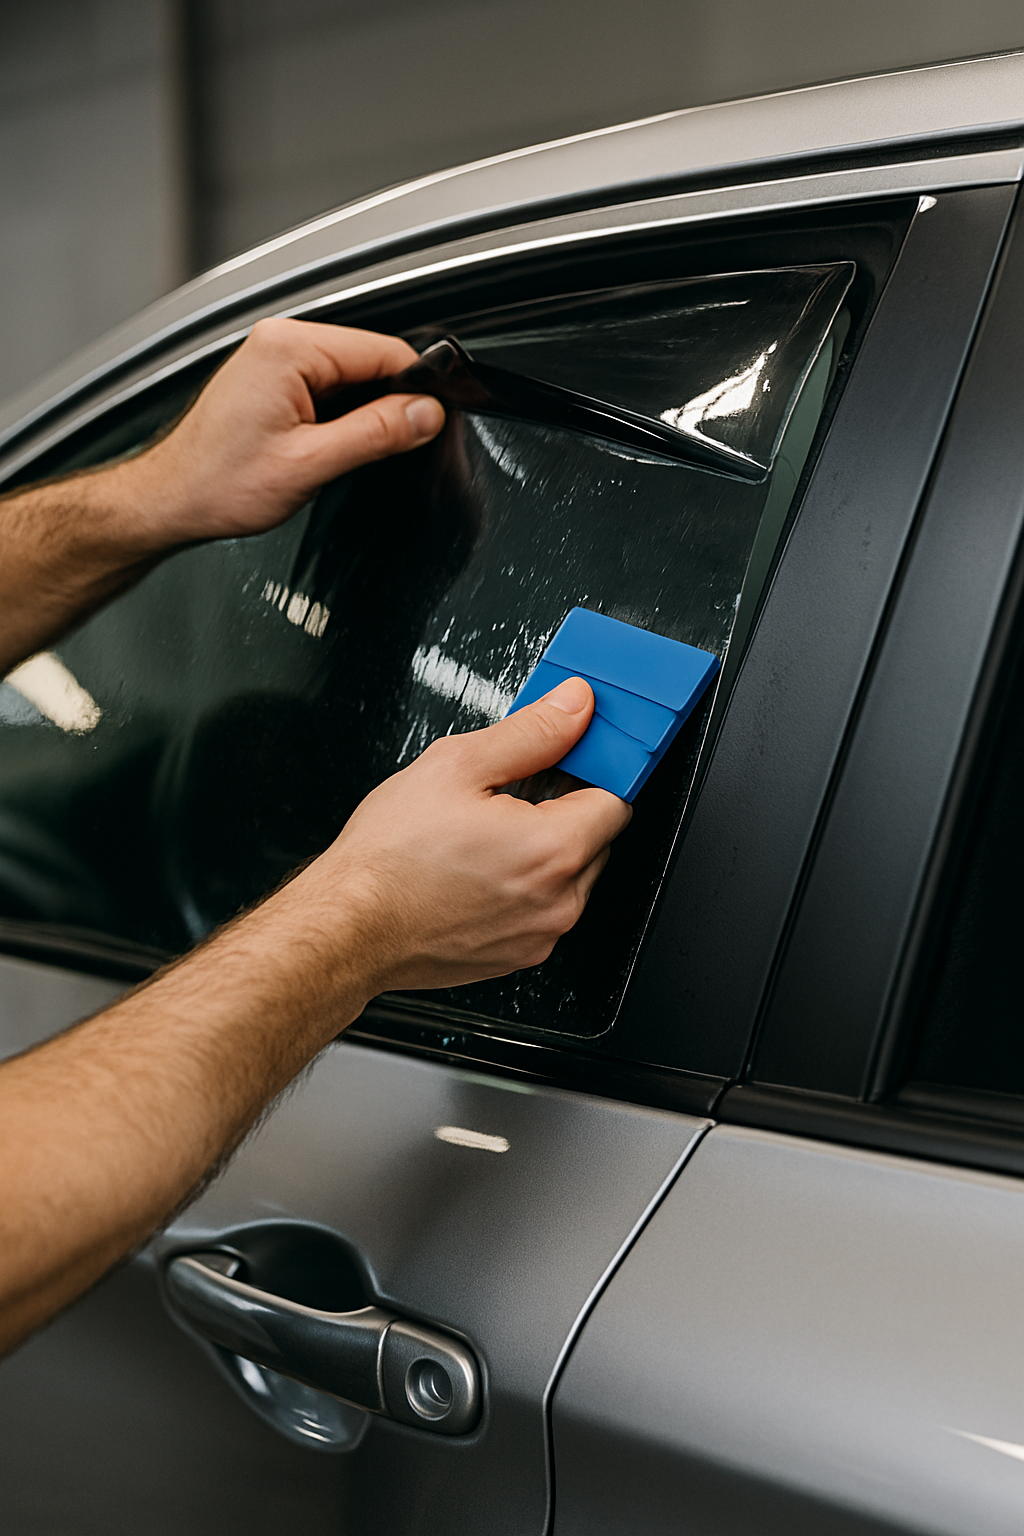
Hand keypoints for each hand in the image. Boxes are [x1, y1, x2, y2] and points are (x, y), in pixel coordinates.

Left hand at [121, 318, 445, 549]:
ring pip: (352, 376)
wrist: (172, 500)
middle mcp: (280, 341)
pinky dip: (340, 416)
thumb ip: (375, 434)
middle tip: (387, 448)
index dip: (415, 390)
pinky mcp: (274, 378)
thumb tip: (424, 414)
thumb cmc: (218, 482)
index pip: (382, 351)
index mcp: (289, 348)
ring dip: (362, 413)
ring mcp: (275, 357)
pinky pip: (330, 387)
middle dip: (388, 403)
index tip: (429, 423)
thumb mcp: (310, 463)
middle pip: (370, 360)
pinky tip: (325, 445)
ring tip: (340, 451)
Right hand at [294, 676, 631, 993]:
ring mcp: (541, 935)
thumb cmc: (388, 859)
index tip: (570, 756)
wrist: (347, 926)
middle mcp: (559, 902)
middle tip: (511, 791)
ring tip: (487, 833)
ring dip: (545, 848)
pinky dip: (525, 885)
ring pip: (571, 874)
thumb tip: (574, 706)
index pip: (616, 797)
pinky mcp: (520, 955)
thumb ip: (531, 731)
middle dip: (564, 808)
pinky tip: (481, 867)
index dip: (591, 768)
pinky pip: (544, 908)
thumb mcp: (457, 766)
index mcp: (553, 850)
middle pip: (597, 837)